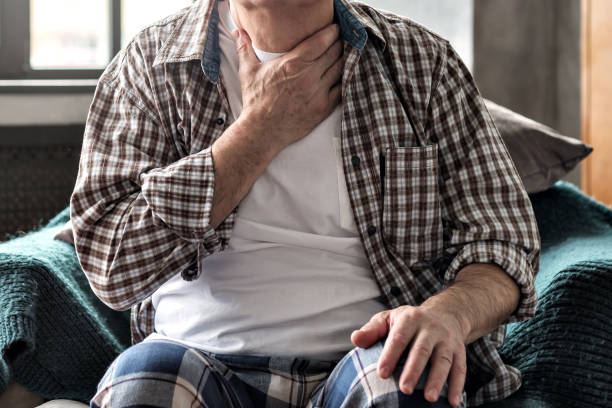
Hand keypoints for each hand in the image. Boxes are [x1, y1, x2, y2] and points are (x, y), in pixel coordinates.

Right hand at [232, 24, 343, 152]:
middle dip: (339, 44)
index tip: (335, 28)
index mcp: (293, 64)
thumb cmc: (256, 101)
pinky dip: (344, 80)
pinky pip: (341, 89)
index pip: (320, 42)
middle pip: (334, 53)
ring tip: (344, 54)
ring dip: (344, 60)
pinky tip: (344, 75)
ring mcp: (318, 93)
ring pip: (340, 69)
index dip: (331, 33)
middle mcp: (309, 76)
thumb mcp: (248, 72)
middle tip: (341, 39)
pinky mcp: (324, 107)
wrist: (262, 131)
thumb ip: (245, 49)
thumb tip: (238, 33)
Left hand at [351, 305, 466, 406]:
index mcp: (410, 319)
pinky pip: (460, 368)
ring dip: (438, 380)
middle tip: (405, 390)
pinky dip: (458, 386)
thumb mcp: (389, 318)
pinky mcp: (460, 351)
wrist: (446, 313)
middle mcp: (430, 328)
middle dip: (414, 370)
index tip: (381, 373)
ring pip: (443, 360)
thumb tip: (355, 339)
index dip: (390, 355)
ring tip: (429, 399)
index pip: (399, 337)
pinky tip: (453, 402)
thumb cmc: (410, 321)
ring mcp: (447, 340)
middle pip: (422, 350)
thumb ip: (372, 330)